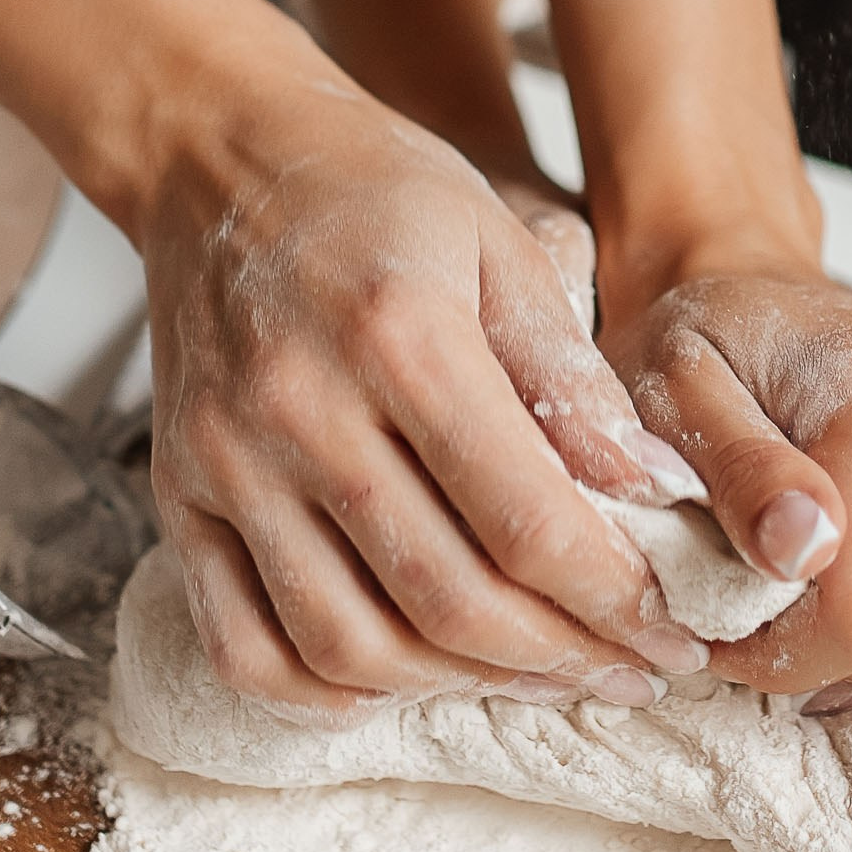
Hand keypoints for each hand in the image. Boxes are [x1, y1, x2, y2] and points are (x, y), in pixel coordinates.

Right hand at [142, 67, 711, 725]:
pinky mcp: (178, 497)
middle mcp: (301, 412)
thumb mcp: (505, 244)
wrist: (220, 157)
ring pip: (350, 644)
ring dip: (460, 688)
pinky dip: (325, 695)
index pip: (528, 521)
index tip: (673, 630)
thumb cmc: (373, 191)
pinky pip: (244, 645)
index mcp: (400, 338)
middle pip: (447, 599)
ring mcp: (228, 466)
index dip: (615, 600)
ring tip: (541, 677)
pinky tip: (402, 685)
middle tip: (631, 672)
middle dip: (561, 658)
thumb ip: (575, 378)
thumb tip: (657, 495)